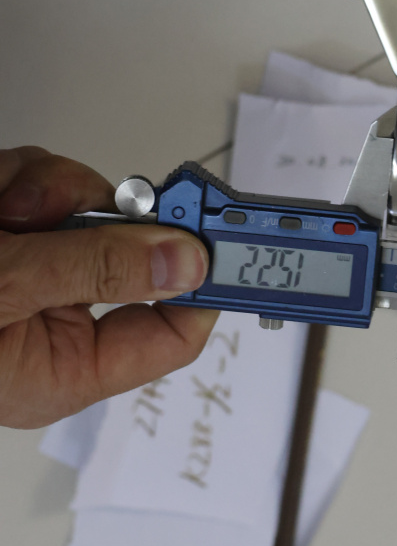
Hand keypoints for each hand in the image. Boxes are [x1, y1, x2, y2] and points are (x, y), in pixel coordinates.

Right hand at [0, 147, 216, 428]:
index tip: (226, 230)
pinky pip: (49, 182)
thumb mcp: (7, 294)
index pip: (173, 332)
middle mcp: (60, 317)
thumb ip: (95, 270)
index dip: (205, 280)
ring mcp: (42, 268)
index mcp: (65, 367)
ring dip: (45, 192)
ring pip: (92, 201)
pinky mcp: (20, 230)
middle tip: (52, 210)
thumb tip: (185, 264)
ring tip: (3, 209)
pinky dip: (18, 179)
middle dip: (92, 214)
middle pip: (134, 244)